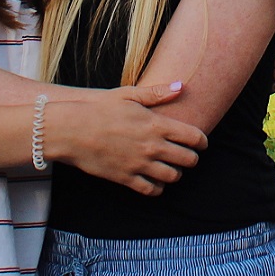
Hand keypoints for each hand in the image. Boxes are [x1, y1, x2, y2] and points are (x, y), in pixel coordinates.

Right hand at [45, 97, 206, 194]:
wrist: (72, 130)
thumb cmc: (99, 109)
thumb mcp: (128, 95)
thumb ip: (157, 93)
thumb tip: (181, 86)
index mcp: (156, 124)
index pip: (193, 137)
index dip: (202, 142)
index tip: (201, 143)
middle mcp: (152, 146)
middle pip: (187, 160)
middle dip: (192, 159)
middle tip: (189, 157)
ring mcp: (140, 164)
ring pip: (172, 177)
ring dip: (175, 173)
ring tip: (171, 168)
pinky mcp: (126, 178)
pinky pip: (151, 190)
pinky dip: (157, 187)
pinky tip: (154, 181)